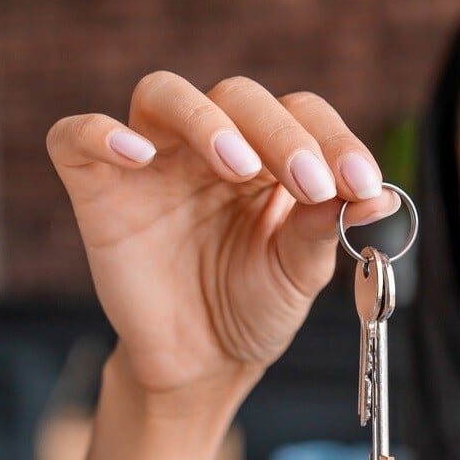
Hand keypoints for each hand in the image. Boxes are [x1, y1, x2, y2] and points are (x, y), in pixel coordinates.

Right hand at [46, 71, 396, 410]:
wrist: (203, 364)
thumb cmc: (255, 306)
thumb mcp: (300, 270)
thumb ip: (328, 225)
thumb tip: (383, 198)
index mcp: (271, 155)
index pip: (302, 113)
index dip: (335, 139)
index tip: (363, 184)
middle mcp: (212, 145)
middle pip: (239, 96)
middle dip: (282, 134)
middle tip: (311, 184)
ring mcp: (153, 162)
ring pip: (164, 94)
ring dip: (206, 120)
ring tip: (241, 168)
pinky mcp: (99, 189)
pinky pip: (77, 137)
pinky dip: (99, 134)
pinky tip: (135, 154)